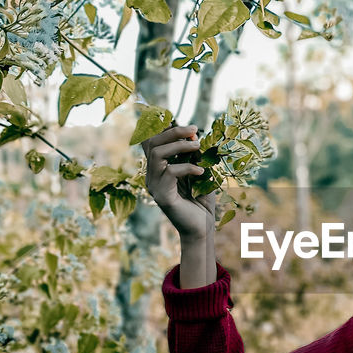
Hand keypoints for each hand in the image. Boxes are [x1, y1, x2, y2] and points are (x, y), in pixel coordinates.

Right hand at [140, 123, 216, 240]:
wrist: (202, 229)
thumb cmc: (201, 201)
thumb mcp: (200, 173)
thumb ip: (196, 156)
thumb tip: (196, 134)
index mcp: (158, 169)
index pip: (150, 142)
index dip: (162, 128)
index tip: (183, 123)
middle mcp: (152, 176)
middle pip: (152, 143)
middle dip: (173, 131)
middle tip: (195, 129)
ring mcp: (154, 186)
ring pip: (157, 154)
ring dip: (180, 145)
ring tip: (198, 146)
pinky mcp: (162, 196)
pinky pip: (170, 172)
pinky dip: (188, 167)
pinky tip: (201, 172)